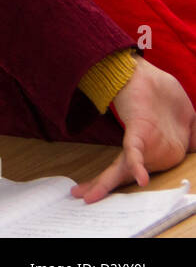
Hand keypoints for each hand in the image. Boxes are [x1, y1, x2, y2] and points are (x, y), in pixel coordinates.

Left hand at [71, 57, 195, 202]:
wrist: (145, 71)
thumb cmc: (162, 94)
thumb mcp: (189, 119)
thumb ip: (194, 137)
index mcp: (157, 150)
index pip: (139, 171)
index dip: (126, 183)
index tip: (98, 192)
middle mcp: (146, 149)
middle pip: (124, 174)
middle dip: (103, 186)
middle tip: (82, 195)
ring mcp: (142, 141)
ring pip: (124, 168)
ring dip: (106, 183)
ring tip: (86, 195)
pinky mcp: (138, 130)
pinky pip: (137, 151)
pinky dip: (138, 165)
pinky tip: (142, 180)